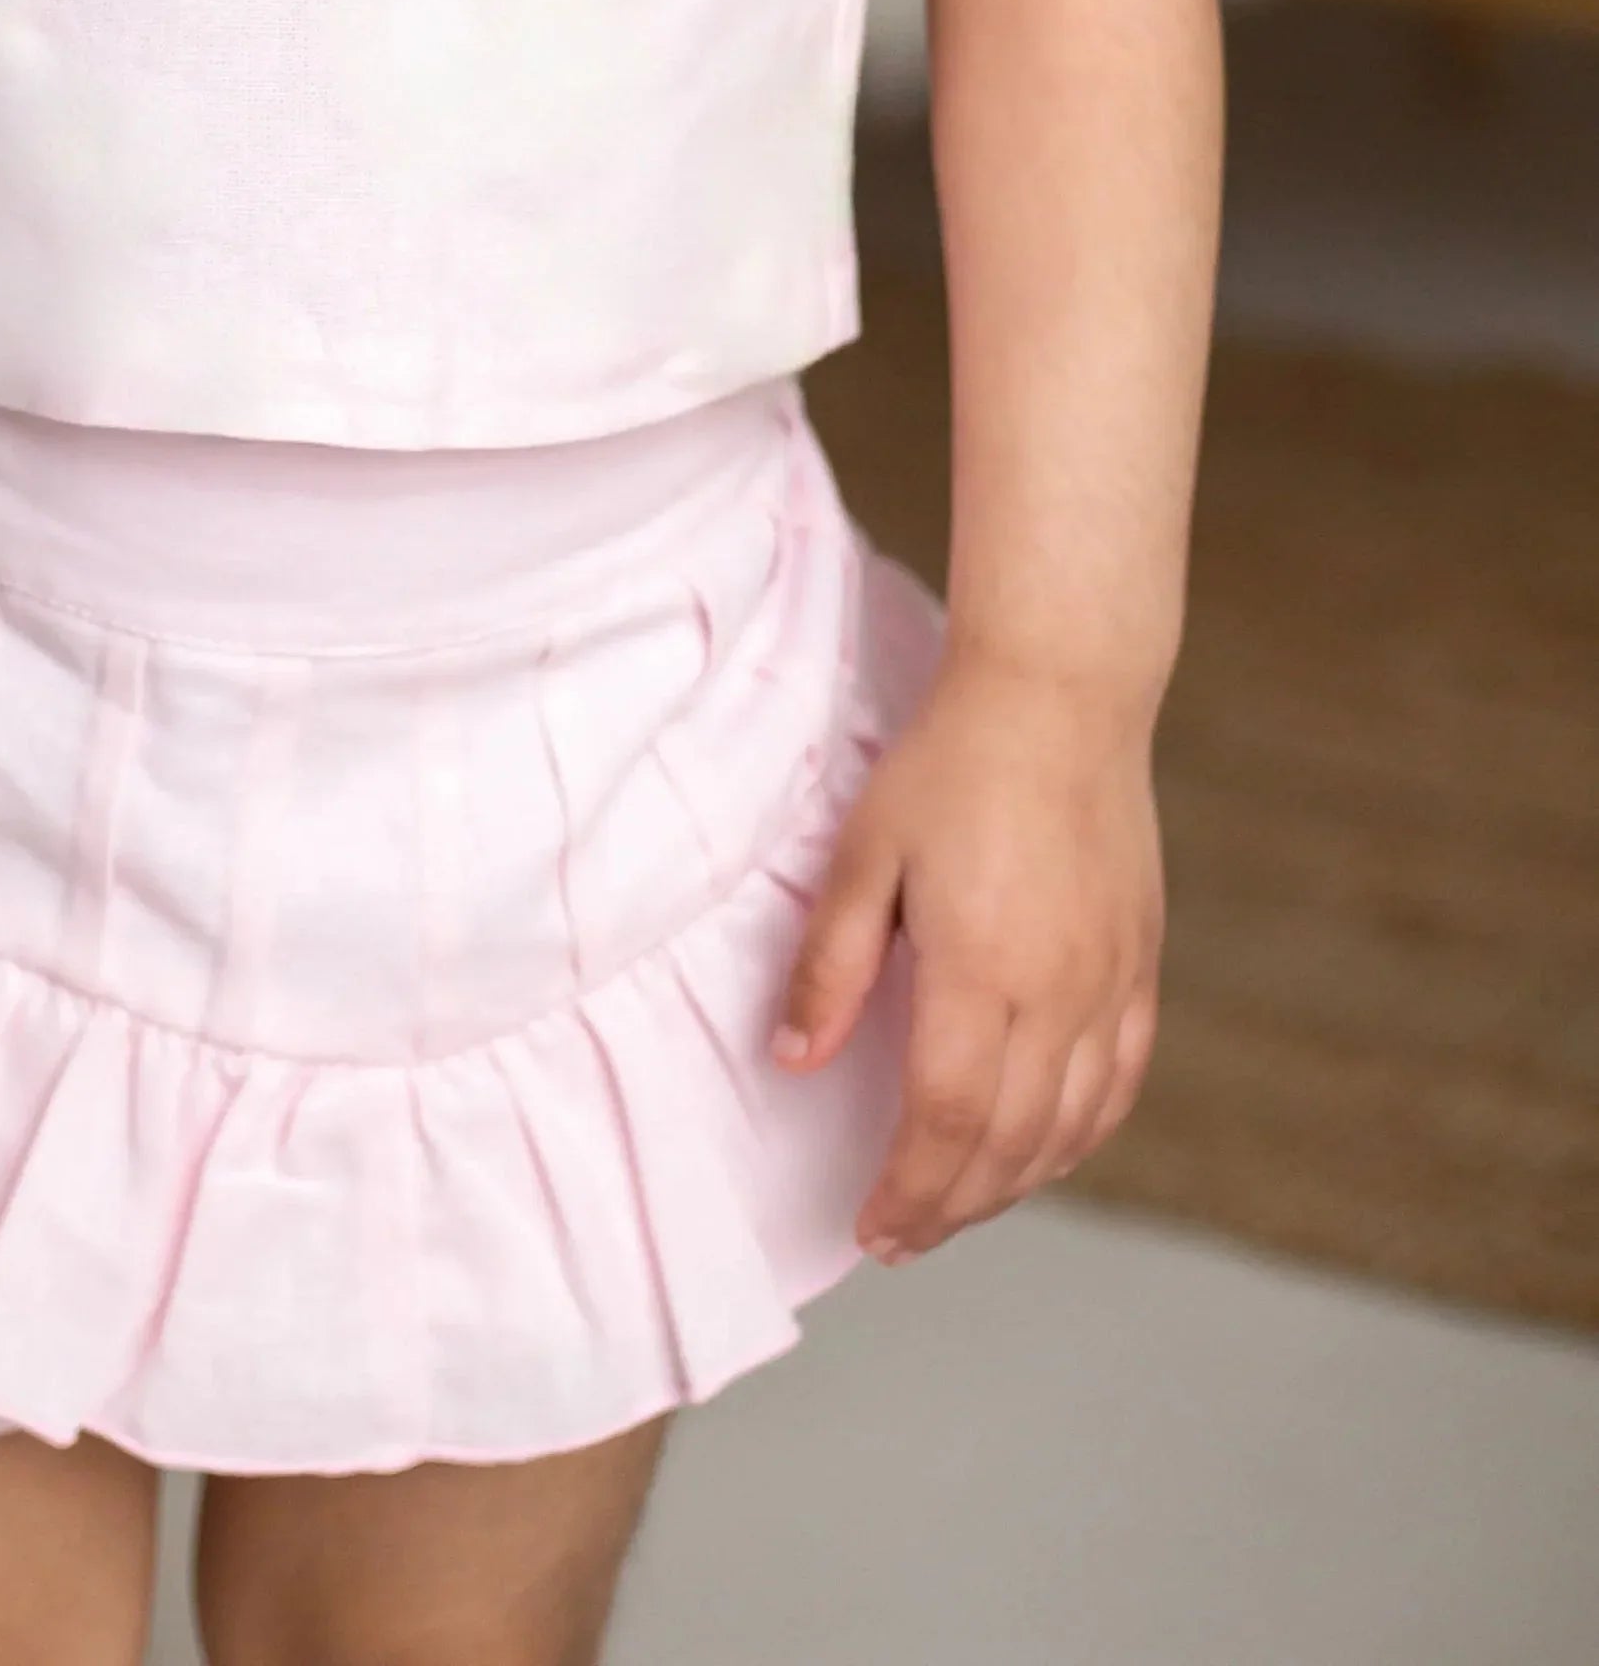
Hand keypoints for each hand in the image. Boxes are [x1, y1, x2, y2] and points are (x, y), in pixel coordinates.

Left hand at [773, 650, 1163, 1264]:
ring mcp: (1110, 982)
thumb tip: (794, 1060)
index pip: (944, 1120)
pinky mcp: (1140, 964)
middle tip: (900, 1238)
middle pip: (1007, 1142)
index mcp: (982, 967)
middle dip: (950, 1206)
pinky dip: (1081, 1137)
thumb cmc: (951, 764)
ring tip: (956, 1208)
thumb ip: (829, 963)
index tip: (870, 1228)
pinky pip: (1119, 1082)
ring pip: (1068, 1127)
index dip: (908, 1189)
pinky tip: (1045, 1154)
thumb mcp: (865, 850)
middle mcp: (1058, 990)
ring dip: (1011, 1184)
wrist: (1059, 696)